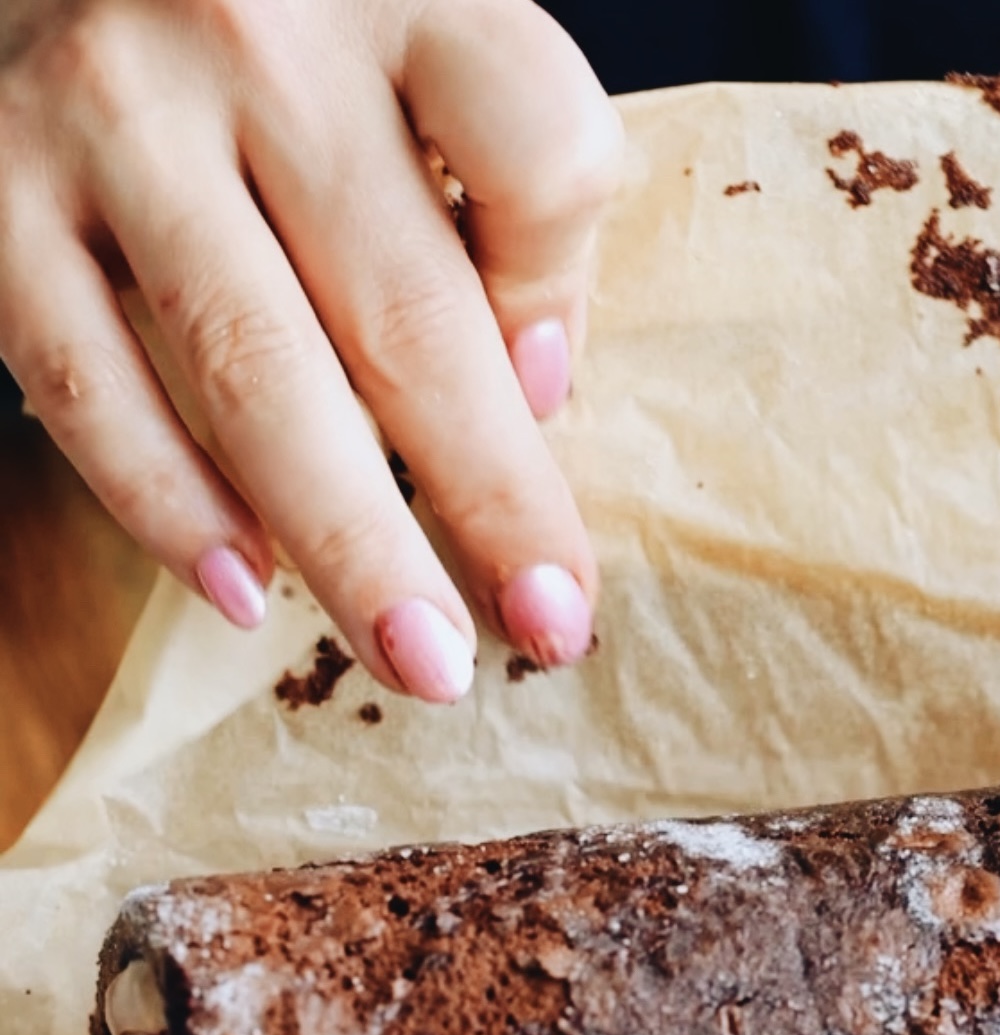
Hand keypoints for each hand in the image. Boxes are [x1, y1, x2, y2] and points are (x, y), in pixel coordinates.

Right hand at [0, 0, 621, 697]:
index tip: (554, 400)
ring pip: (255, 371)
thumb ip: (477, 176)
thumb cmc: (261, 17)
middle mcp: (255, 33)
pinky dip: (171, 504)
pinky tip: (245, 590)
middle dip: (487, 499)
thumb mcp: (392, 34)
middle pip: (404, 309)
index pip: (535, 151)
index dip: (562, 299)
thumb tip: (535, 385)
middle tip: (545, 627)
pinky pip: (92, 385)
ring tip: (421, 659)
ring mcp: (112, 116)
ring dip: (352, 545)